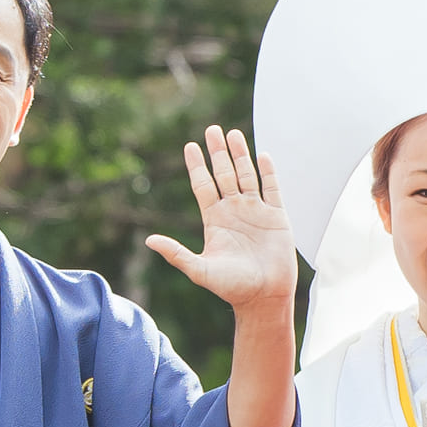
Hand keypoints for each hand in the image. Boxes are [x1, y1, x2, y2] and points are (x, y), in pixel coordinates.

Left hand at [141, 126, 293, 312]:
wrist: (264, 297)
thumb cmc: (232, 287)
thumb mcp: (200, 270)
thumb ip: (176, 253)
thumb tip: (148, 240)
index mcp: (215, 220)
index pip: (204, 186)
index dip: (197, 166)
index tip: (190, 147)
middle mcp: (234, 211)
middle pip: (224, 174)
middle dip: (218, 152)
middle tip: (212, 129)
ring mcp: (256, 212)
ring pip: (247, 176)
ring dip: (241, 155)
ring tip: (233, 134)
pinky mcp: (277, 217)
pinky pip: (272, 188)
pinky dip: (267, 172)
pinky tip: (262, 155)